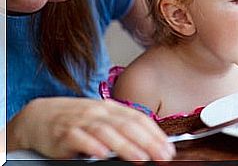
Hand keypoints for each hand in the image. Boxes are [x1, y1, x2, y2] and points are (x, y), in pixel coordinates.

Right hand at [7, 97, 174, 160]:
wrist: (39, 116)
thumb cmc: (76, 120)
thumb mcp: (102, 118)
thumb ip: (122, 127)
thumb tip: (148, 142)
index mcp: (111, 108)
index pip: (138, 118)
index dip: (155, 133)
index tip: (168, 148)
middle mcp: (98, 111)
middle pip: (127, 125)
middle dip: (148, 141)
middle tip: (162, 156)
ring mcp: (81, 121)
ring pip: (107, 131)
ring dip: (126, 146)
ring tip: (141, 158)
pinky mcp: (63, 133)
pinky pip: (79, 138)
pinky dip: (92, 146)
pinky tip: (103, 155)